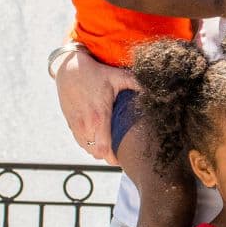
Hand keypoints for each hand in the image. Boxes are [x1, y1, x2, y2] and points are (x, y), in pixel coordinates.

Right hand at [52, 47, 137, 163]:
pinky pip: (80, 141)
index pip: (103, 149)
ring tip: (111, 146)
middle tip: (121, 152)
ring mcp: (76, 124)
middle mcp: (85, 124)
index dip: (113, 158)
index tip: (123, 158)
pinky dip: (89, 143)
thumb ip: (137, 84)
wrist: (70, 68)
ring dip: (98, 150)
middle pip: (96, 153)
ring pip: (87, 149)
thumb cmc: (96, 73)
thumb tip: (155, 91)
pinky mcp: (70, 123)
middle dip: (108, 156)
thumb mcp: (118, 76)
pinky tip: (99, 138)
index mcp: (99, 116)